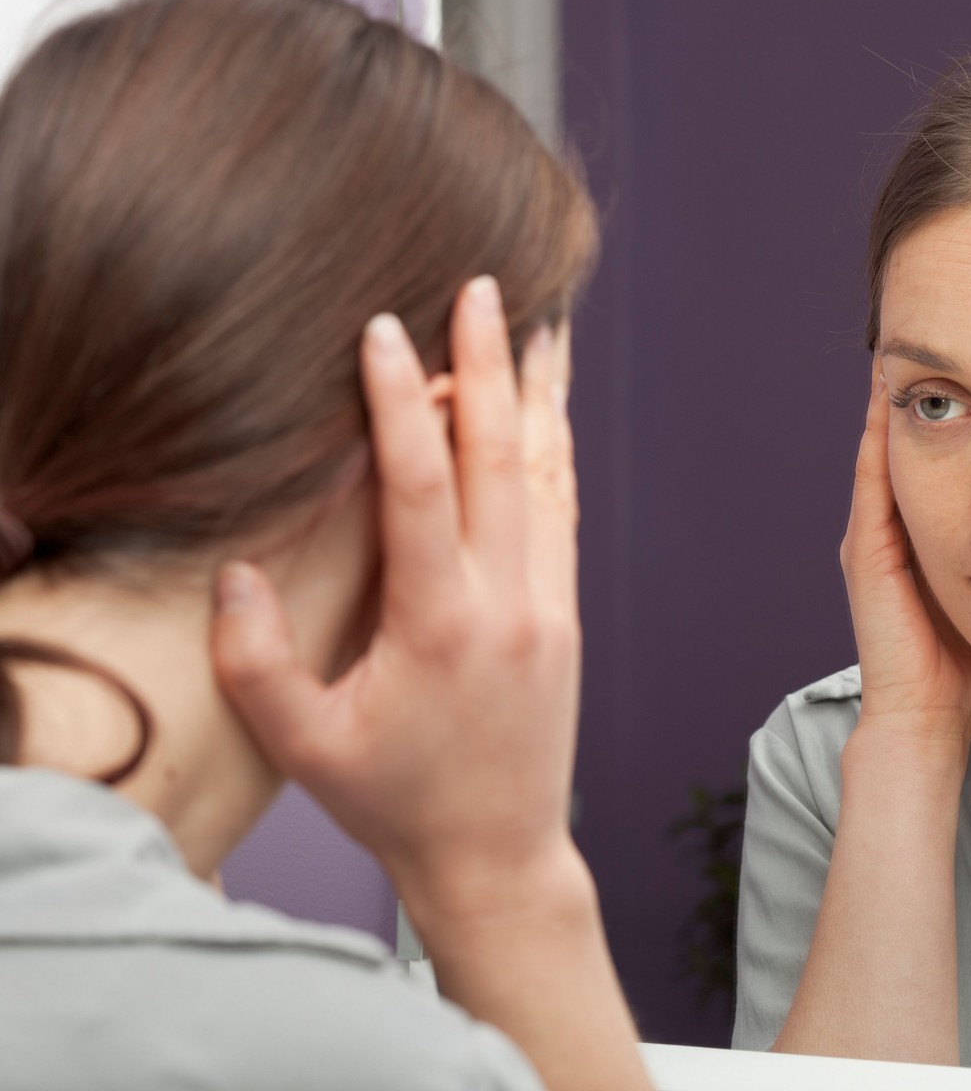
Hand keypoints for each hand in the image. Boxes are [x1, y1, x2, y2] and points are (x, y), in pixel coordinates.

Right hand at [211, 276, 581, 908]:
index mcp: (440, 624)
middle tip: (483, 286)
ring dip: (540, 396)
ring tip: (540, 322)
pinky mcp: (566, 614)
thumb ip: (257, 662)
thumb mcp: (304, 746)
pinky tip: (550, 411)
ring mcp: (548, 604)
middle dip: (489, 364)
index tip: (386, 328)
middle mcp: (508, 601)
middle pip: (501, 458)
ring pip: (547, 477)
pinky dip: (555, 452)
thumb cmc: (396, 800)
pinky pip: (562, 512)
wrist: (499, 853)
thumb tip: (236, 572)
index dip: (402, 401)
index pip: (423, 486)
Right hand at [841, 362, 970, 745]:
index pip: (947, 449)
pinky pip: (872, 481)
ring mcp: (874, 535)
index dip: (963, 403)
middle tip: (944, 324)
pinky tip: (892, 396)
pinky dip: (878, 437)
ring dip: (900, 397)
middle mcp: (895, 525)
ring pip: (885, 448)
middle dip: (932, 385)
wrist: (929, 720)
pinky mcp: (868, 551)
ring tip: (910, 342)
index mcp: (929, 532)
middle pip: (916, 439)